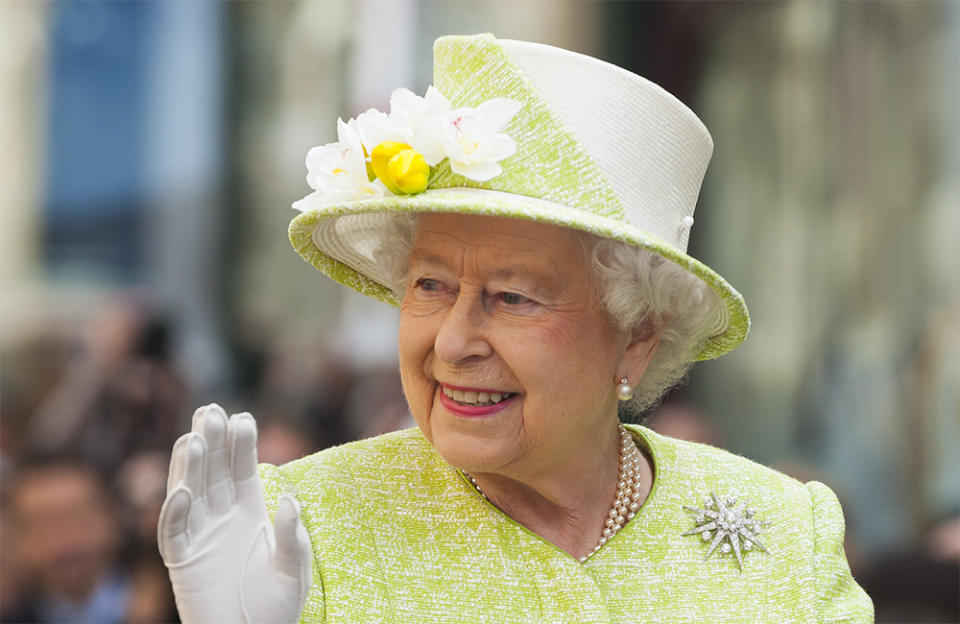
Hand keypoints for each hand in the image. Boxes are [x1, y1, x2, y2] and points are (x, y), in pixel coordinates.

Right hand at [158, 404, 311, 623]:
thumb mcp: (294, 569)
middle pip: (213, 472)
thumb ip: (292, 537)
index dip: (241, 444)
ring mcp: (199, 536)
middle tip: (211, 410)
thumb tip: (290, 501)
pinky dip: (175, 512)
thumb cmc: (276, 606)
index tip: (243, 417)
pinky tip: (183, 491)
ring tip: (195, 438)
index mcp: (249, 511)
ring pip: (189, 492)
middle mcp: (221, 517)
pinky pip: (174, 533)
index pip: (242, 469)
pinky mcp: (182, 561)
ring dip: (190, 466)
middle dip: (212, 441)